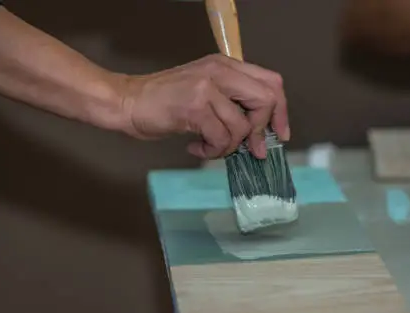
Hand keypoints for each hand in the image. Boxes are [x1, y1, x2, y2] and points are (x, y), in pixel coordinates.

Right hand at [119, 54, 289, 159]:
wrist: (128, 102)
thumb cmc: (166, 102)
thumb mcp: (206, 92)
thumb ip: (234, 104)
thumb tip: (261, 135)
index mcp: (226, 65)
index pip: (272, 82)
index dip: (281, 111)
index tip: (279, 134)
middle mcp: (220, 71)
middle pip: (266, 100)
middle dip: (261, 130)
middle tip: (250, 149)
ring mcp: (207, 87)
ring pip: (241, 126)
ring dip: (228, 147)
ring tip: (210, 146)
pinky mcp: (194, 107)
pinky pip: (221, 138)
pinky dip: (212, 150)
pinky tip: (197, 148)